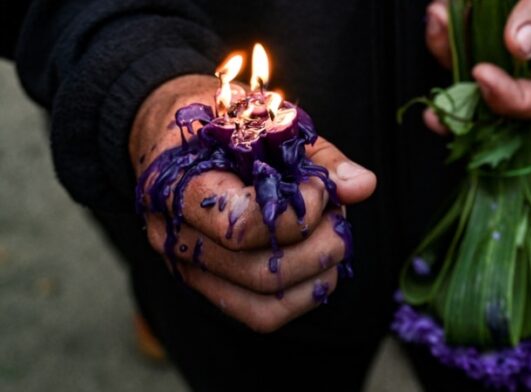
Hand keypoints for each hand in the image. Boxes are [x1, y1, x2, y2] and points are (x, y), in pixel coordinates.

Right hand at [130, 75, 376, 332]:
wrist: (166, 133)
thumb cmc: (217, 119)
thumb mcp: (265, 118)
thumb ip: (317, 155)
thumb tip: (364, 186)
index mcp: (177, 188)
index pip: (240, 226)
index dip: (296, 213)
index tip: (318, 187)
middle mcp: (175, 239)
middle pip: (259, 272)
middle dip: (320, 247)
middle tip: (339, 215)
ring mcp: (190, 268)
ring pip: (263, 303)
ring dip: (317, 274)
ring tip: (333, 237)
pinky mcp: (210, 285)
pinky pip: (260, 313)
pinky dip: (302, 295)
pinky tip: (319, 262)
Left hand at [424, 0, 530, 130]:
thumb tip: (518, 44)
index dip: (510, 101)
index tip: (482, 74)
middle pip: (495, 94)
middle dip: (461, 101)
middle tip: (434, 114)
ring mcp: (504, 36)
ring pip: (467, 61)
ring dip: (445, 48)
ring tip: (439, 16)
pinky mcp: (483, 17)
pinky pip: (458, 32)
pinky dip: (445, 22)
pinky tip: (442, 9)